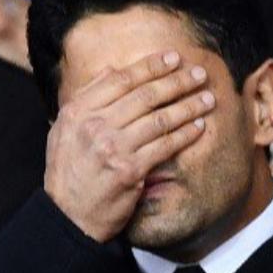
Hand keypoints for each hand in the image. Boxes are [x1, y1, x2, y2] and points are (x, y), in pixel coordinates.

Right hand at [44, 51, 215, 241]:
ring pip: (160, 119)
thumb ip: (87, 97)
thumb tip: (112, 68)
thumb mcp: (64, 129)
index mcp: (77, 111)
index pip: (120, 80)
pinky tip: (199, 126)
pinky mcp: (130, 171)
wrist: (69, 215)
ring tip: (208, 98)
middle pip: (145, 96)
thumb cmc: (70, 170)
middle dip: (177, 82)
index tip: (173, 58)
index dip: (150, 66)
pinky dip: (185, 134)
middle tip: (200, 73)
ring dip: (188, 107)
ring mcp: (112, 148)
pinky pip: (165, 146)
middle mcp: (94, 126)